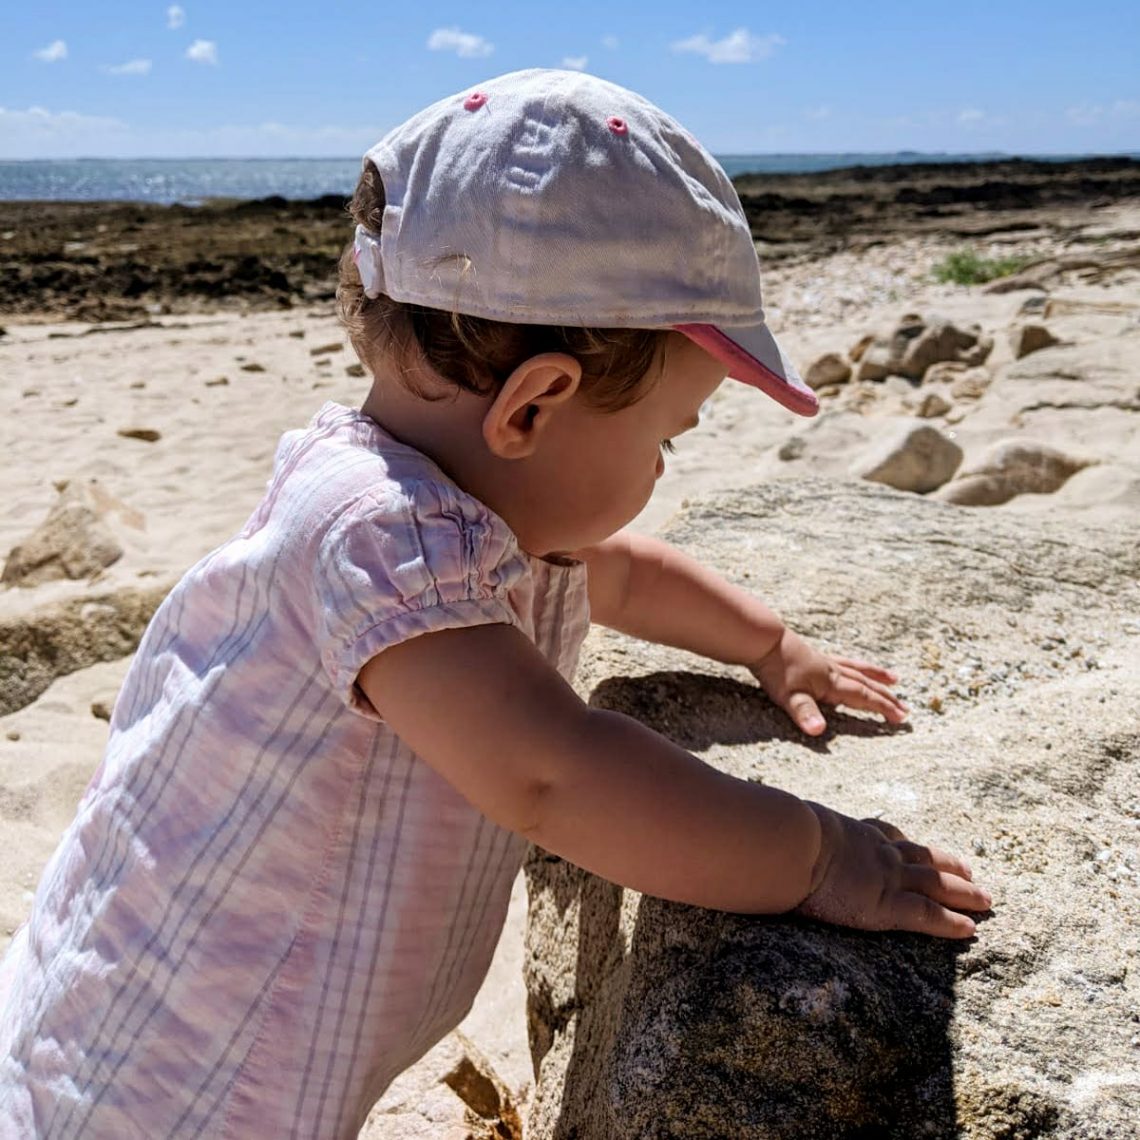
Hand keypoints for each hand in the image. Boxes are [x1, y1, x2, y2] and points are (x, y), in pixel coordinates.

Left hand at [748, 628, 906, 735]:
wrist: (764, 640)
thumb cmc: (776, 670)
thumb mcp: (789, 697)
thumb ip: (805, 714)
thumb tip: (819, 732)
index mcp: (831, 683)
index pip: (863, 697)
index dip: (883, 708)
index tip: (901, 718)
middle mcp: (833, 671)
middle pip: (866, 685)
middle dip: (886, 697)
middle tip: (905, 708)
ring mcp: (824, 661)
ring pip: (858, 670)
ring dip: (877, 677)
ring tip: (893, 679)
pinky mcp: (814, 655)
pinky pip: (844, 661)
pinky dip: (856, 665)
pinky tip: (852, 666)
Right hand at [798, 804, 990, 938]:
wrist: (793, 844)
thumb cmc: (781, 835)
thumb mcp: (786, 826)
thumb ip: (784, 831)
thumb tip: (759, 829)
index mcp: (851, 832)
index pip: (885, 834)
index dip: (906, 842)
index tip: (916, 844)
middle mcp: (877, 852)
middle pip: (922, 857)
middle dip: (949, 864)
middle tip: (971, 871)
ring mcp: (886, 877)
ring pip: (936, 885)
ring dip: (964, 892)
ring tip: (986, 899)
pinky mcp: (887, 906)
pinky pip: (928, 915)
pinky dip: (951, 922)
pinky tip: (971, 929)